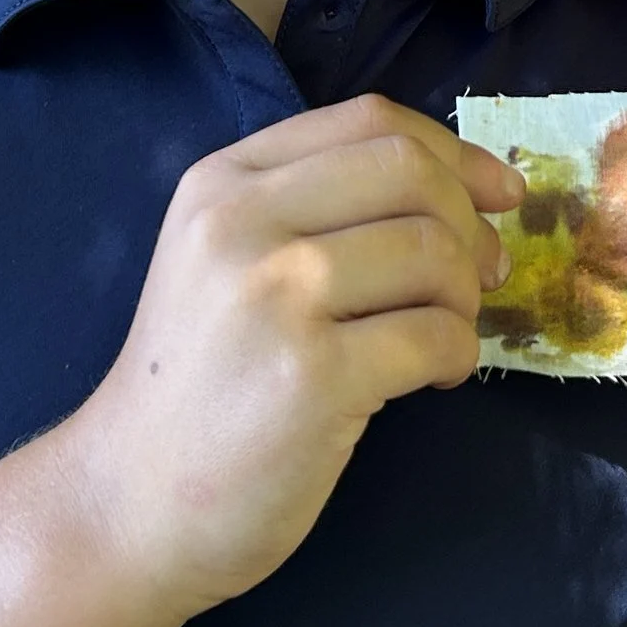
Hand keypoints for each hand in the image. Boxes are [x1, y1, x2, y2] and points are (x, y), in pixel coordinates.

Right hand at [64, 96, 521, 613]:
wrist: (130, 504)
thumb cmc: (198, 388)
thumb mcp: (223, 263)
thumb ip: (311, 209)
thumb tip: (463, 189)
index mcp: (222, 183)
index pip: (368, 122)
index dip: (454, 153)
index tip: (497, 196)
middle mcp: (241, 223)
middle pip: (410, 174)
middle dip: (470, 223)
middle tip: (482, 276)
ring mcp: (276, 297)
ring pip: (433, 253)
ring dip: (467, 297)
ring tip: (444, 335)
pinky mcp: (312, 376)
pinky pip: (435, 336)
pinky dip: (458, 356)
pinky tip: (432, 379)